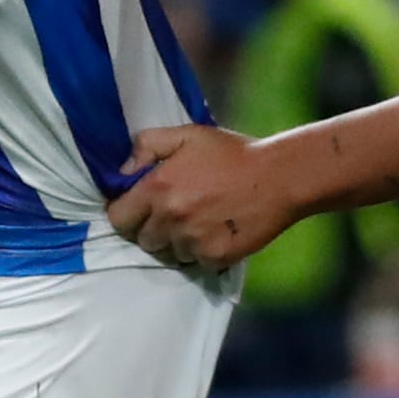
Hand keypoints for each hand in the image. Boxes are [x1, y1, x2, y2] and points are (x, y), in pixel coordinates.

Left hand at [104, 123, 298, 278]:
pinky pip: (194, 262)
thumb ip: (148, 145)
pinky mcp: (214, 257)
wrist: (279, 177)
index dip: (127, 214)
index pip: (118, 218)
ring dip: (177, 242)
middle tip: (173, 214)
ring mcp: (193, 241)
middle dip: (152, 229)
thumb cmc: (233, 153)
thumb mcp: (187, 135)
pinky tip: (215, 232)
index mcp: (157, 187)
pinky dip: (201, 252)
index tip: (139, 209)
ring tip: (198, 222)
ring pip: (168, 254)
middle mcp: (171, 218)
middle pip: (143, 240)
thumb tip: (123, 171)